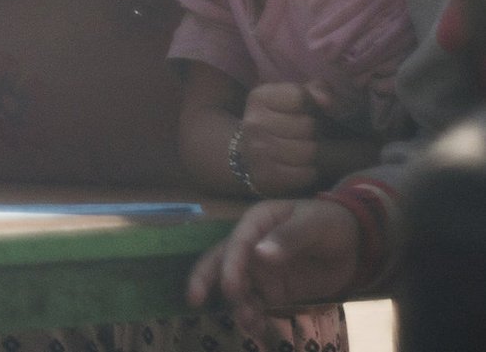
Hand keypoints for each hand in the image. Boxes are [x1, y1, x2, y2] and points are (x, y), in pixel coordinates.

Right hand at [187, 198, 361, 334]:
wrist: (354, 244)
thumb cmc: (330, 223)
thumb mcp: (314, 225)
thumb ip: (289, 237)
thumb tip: (260, 254)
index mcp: (259, 220)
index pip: (238, 241)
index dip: (230, 263)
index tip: (230, 288)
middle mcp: (253, 244)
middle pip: (221, 259)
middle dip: (206, 278)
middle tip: (194, 300)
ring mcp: (260, 268)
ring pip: (236, 286)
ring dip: (235, 303)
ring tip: (249, 321)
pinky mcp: (272, 289)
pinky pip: (255, 303)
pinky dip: (251, 315)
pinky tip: (257, 327)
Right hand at [238, 81, 333, 194]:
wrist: (248, 156)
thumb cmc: (279, 121)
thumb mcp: (293, 98)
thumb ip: (316, 90)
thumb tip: (327, 101)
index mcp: (259, 97)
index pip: (299, 96)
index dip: (311, 105)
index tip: (306, 111)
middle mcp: (253, 122)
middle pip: (307, 125)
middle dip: (313, 131)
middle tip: (306, 135)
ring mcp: (257, 151)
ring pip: (308, 151)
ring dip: (312, 153)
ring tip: (304, 150)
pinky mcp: (265, 177)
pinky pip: (305, 174)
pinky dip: (309, 172)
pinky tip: (300, 167)